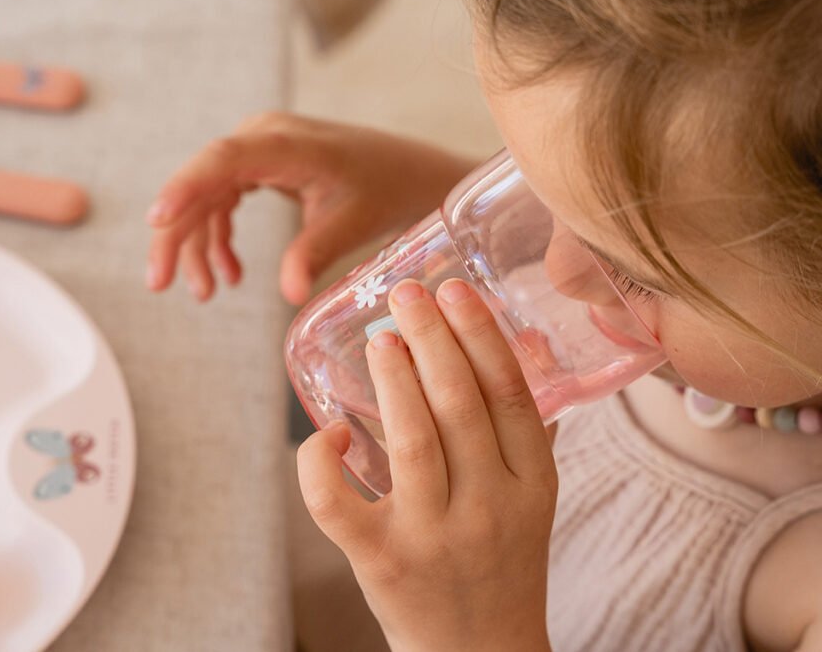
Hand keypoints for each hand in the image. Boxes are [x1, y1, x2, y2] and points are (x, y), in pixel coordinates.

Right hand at [145, 112, 475, 303]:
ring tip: (205, 293)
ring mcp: (256, 152)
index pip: (222, 159)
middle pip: (200, 184)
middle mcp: (261, 138)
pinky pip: (221, 203)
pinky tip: (229, 276)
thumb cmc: (384, 189)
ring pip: (204, 198)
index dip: (185, 187)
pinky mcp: (257, 168)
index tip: (157, 220)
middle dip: (176, 236)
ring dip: (198, 246)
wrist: (407, 174)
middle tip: (160, 284)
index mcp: (285, 143)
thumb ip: (316, 252)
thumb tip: (290, 294)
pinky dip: (219, 240)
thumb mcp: (351, 222)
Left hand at [297, 278, 557, 651]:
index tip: (454, 290)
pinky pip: (338, 506)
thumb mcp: (531, 497)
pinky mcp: (381, 562)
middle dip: (431, 339)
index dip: (480, 335)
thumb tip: (520, 342)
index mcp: (531, 485)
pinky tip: (329, 434)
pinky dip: (322, 465)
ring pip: (411, 444)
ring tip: (381, 340)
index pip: (509, 395)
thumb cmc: (500, 561)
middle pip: (459, 407)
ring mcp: (433, 537)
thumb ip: (524, 428)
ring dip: (393, 382)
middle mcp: (488, 508)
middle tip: (407, 295)